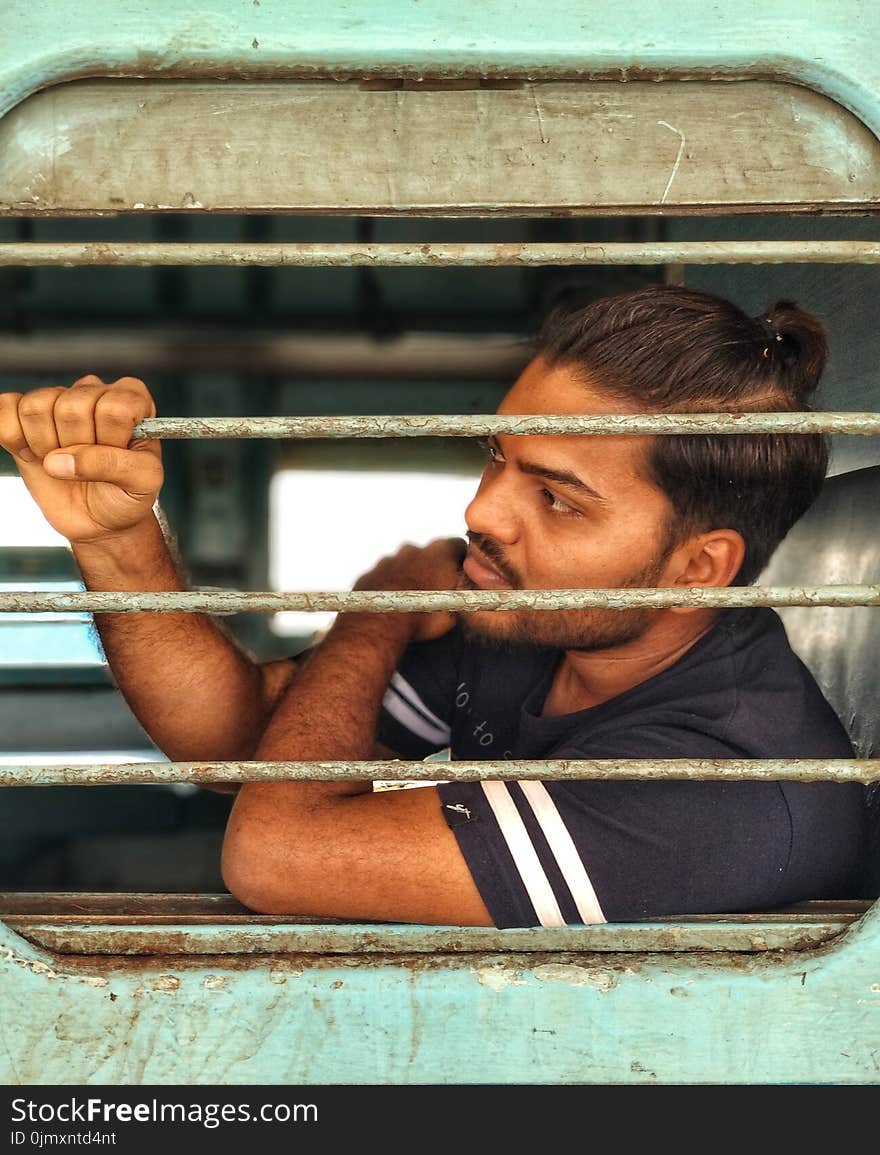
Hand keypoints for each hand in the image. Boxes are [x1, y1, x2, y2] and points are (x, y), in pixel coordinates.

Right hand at [0, 376, 162, 543]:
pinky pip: (4, 409)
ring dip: (46, 446)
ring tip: (63, 461)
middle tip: (87, 465)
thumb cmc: (127, 494)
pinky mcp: (23, 416)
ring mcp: (56, 401)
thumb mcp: (142, 482)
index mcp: (130, 400)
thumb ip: (114, 464)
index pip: (113, 407)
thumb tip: (63, 460)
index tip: (116, 456)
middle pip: (70, 407)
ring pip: (35, 407)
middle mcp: (93, 392)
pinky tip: (34, 454)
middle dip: (77, 447)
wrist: (101, 520)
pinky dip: (14, 439)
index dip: (110, 440)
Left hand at [353, 537, 465, 641]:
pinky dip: (389, 586)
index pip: (457, 545)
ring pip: (404, 564)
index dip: (460, 561)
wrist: (381, 625)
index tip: (459, 573)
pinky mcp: (372, 572)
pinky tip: (393, 603)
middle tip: (434, 591)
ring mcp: (389, 559)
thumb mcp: (455, 610)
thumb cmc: (418, 616)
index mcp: (439, 553)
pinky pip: (384, 576)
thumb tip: (466, 598)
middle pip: (429, 554)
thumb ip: (462, 595)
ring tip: (412, 601)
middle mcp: (413, 550)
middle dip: (432, 569)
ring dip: (409, 577)